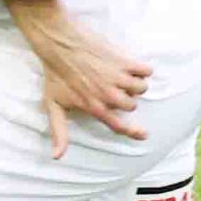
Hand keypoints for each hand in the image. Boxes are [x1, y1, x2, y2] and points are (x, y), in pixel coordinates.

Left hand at [10, 0, 151, 154]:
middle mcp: (110, 95)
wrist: (59, 43)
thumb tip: (57, 157)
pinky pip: (146, 70)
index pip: (119, 126)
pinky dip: (142, 69)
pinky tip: (131, 66)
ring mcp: (118, 78)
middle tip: (114, 89)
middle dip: (126, 99)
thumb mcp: (53, 105)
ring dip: (135, 84)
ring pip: (141, 88)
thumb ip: (59, 132)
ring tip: (122, 77)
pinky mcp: (124, 61)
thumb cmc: (55, 74)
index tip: (144, 134)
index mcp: (95, 108)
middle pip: (132, 105)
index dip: (133, 132)